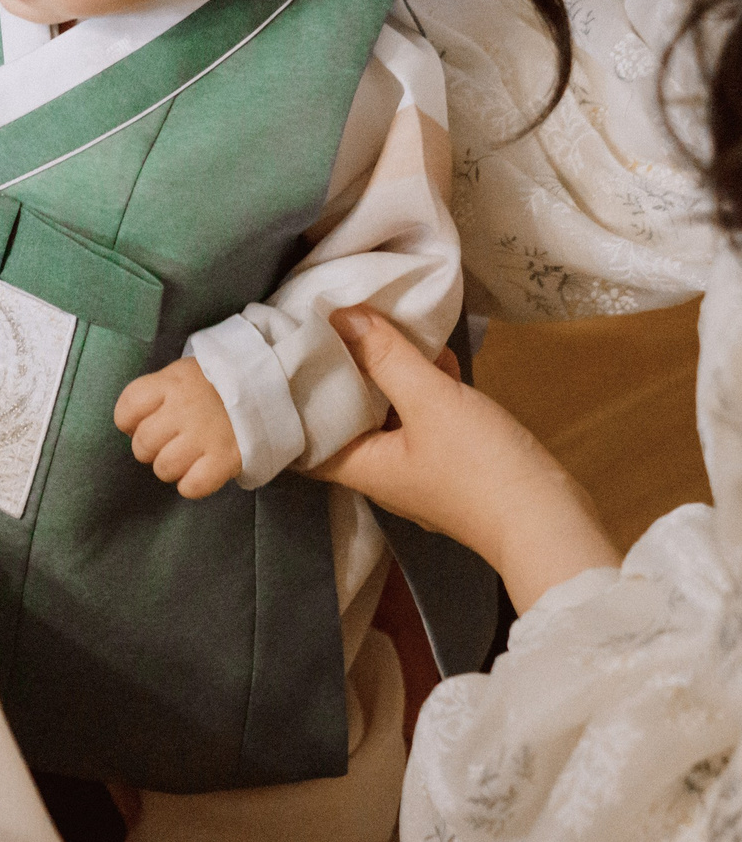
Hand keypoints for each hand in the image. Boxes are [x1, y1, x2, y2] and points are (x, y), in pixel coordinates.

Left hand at [115, 357, 242, 498]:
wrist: (266, 389)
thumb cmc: (214, 385)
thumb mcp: (182, 375)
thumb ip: (156, 394)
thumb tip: (130, 425)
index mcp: (172, 383)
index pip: (128, 407)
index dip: (127, 421)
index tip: (139, 422)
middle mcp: (185, 408)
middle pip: (143, 443)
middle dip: (148, 448)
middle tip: (166, 442)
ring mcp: (206, 435)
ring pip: (164, 468)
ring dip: (169, 468)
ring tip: (184, 457)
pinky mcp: (226, 459)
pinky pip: (192, 486)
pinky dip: (191, 485)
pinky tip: (198, 472)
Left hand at [311, 306, 620, 610]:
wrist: (552, 524)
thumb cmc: (481, 468)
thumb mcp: (430, 401)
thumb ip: (386, 357)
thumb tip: (342, 316)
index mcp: (360, 466)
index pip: (303, 435)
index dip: (292, 398)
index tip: (288, 356)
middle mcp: (381, 474)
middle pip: (347, 419)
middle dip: (344, 375)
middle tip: (336, 329)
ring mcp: (418, 473)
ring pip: (389, 417)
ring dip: (389, 378)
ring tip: (384, 330)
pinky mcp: (452, 467)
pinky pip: (425, 422)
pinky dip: (425, 391)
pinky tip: (438, 357)